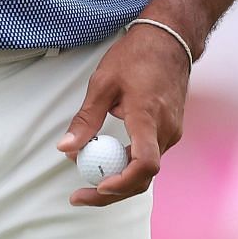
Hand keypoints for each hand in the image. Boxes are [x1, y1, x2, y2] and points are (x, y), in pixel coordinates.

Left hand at [56, 27, 189, 206]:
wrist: (170, 41)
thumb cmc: (135, 57)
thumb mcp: (102, 84)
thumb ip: (86, 119)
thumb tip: (66, 149)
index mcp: (147, 117)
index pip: (144, 164)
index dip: (122, 181)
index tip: (98, 186)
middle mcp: (165, 130)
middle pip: (143, 177)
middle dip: (111, 193)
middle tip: (78, 197)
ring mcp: (172, 132)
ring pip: (146, 170)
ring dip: (119, 179)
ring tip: (86, 179)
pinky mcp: (171, 131)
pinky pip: (150, 156)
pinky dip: (128, 164)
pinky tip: (106, 159)